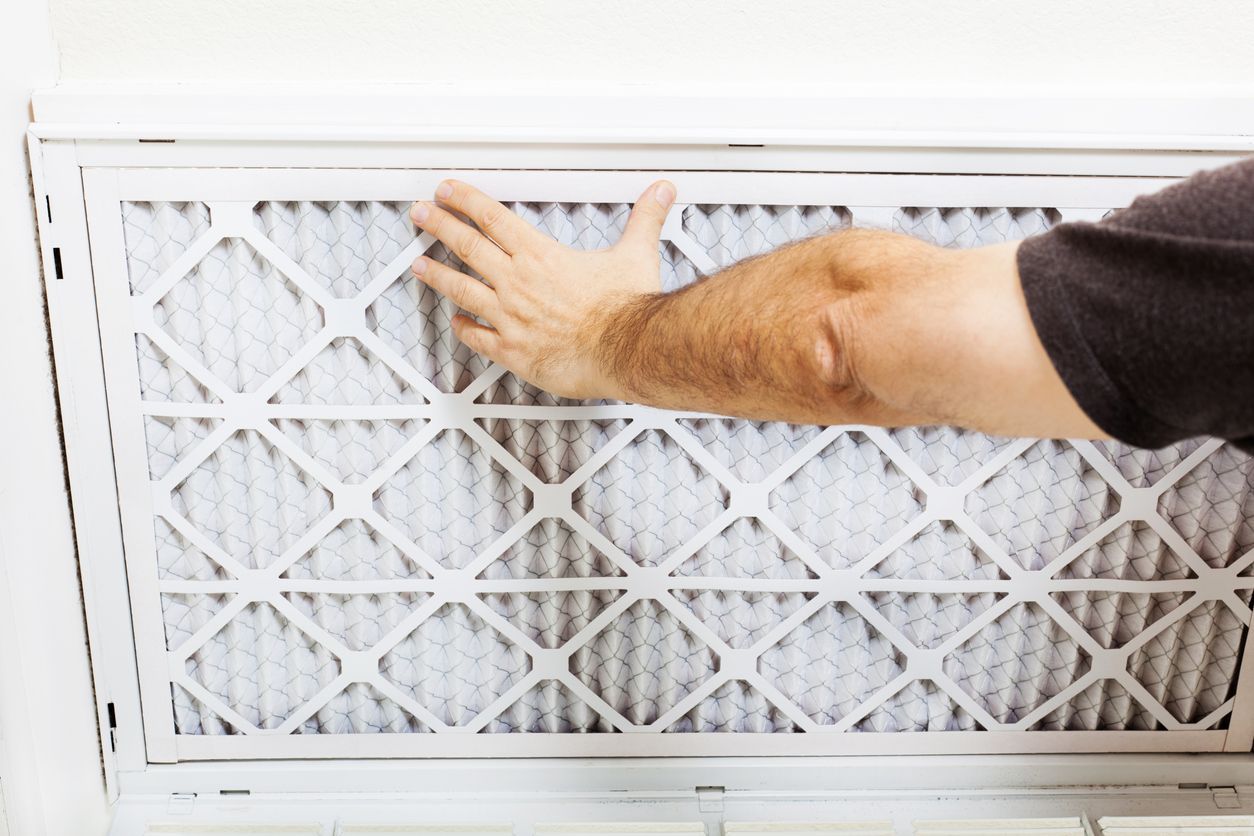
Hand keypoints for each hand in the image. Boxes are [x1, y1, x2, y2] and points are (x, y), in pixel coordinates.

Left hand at [409, 179, 676, 399]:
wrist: (625, 351)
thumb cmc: (627, 310)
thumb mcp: (636, 254)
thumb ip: (645, 220)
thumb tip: (660, 193)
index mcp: (540, 255)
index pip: (492, 218)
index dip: (464, 200)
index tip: (447, 191)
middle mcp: (517, 283)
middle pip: (466, 246)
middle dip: (438, 226)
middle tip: (420, 214)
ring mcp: (510, 317)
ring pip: (461, 289)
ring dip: (436, 274)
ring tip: (419, 265)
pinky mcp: (513, 350)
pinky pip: (478, 337)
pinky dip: (463, 328)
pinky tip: (456, 323)